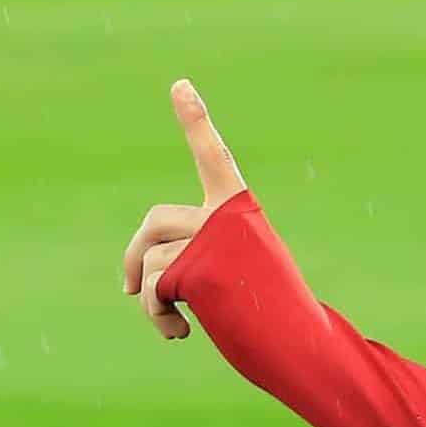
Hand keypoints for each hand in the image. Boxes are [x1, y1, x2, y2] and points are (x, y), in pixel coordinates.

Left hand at [121, 79, 247, 340]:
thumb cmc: (267, 311)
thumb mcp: (230, 270)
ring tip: (177, 322)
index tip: (179, 85)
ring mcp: (212, 239)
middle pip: (155, 220)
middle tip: (128, 288)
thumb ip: (193, 255)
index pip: (214, 156)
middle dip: (134, 255)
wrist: (297, 341)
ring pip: (152, 261)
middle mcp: (226, 216)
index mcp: (240, 209)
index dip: (195, 121)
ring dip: (152, 300)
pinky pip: (153, 287)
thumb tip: (133, 277)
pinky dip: (156, 314)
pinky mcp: (199, 267)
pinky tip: (180, 333)